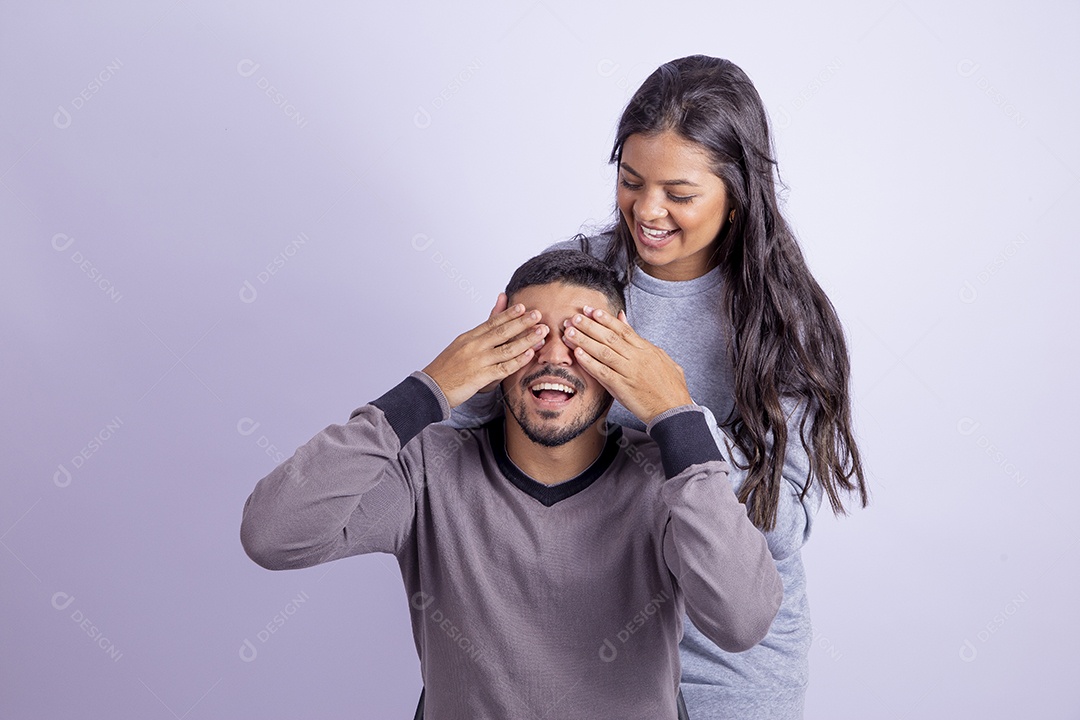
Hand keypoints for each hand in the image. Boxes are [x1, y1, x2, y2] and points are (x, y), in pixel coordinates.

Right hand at [423, 296, 547, 407]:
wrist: (432, 388)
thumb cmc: (447, 368)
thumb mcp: (460, 345)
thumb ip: (479, 333)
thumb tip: (487, 324)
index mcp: (469, 337)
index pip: (492, 322)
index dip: (509, 314)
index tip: (523, 306)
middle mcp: (474, 346)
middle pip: (502, 331)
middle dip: (522, 322)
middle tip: (538, 314)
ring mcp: (478, 361)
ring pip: (507, 348)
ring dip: (526, 339)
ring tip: (541, 332)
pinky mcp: (481, 376)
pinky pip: (504, 367)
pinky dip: (518, 360)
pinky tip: (529, 354)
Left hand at [562, 307, 692, 423]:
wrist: (675, 410)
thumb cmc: (669, 386)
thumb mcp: (660, 356)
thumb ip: (640, 338)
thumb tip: (624, 318)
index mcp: (646, 349)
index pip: (622, 329)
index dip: (604, 318)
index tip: (589, 310)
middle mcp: (637, 358)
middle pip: (609, 337)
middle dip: (589, 325)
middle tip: (574, 316)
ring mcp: (630, 372)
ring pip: (603, 351)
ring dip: (584, 341)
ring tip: (569, 332)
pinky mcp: (623, 388)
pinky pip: (603, 372)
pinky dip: (589, 362)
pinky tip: (577, 354)